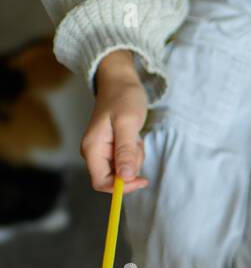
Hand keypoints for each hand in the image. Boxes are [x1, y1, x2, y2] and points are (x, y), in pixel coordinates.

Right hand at [81, 50, 149, 192]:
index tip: (142, 179)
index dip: (121, 187)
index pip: (101, 183)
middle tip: (137, 143)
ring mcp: (102, 150)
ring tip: (135, 135)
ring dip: (135, 157)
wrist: (120, 80)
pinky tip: (134, 135)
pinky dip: (134, 151)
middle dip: (130, 167)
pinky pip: (126, 159)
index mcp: (92, 148)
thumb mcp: (127, 123)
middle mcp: (93, 152)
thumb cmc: (123, 97)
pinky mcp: (111, 147)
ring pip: (122, 169)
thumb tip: (125, 177)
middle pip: (114, 178)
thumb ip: (126, 150)